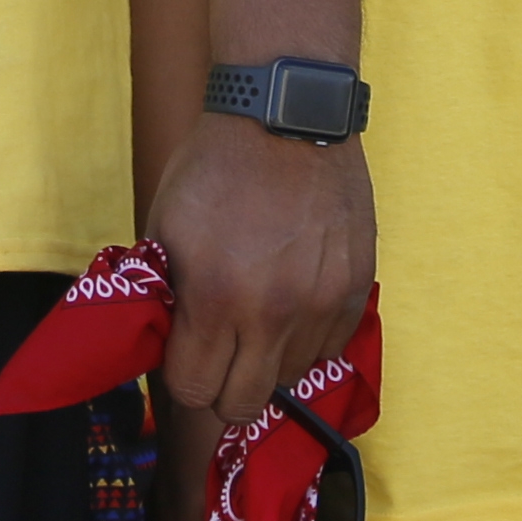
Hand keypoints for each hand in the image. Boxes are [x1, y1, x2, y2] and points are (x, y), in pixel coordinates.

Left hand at [143, 115, 372, 436]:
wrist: (285, 116)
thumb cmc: (215, 167)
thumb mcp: (166, 227)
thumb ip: (166, 295)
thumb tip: (165, 344)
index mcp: (214, 296)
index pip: (193, 390)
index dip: (184, 377)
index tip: (185, 354)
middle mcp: (271, 312)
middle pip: (243, 404)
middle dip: (222, 387)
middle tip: (220, 353)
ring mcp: (320, 303)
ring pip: (290, 380)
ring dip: (269, 360)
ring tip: (258, 316)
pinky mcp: (356, 288)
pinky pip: (330, 349)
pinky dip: (308, 338)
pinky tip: (293, 301)